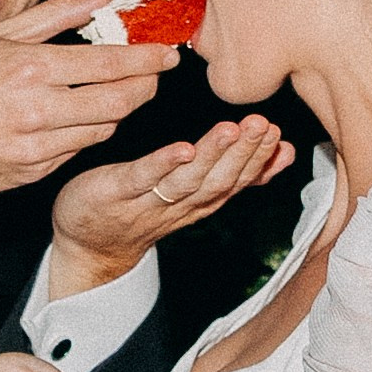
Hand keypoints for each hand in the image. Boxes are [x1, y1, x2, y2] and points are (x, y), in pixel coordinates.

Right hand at [0, 0, 178, 229]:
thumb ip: (58, 14)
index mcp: (30, 68)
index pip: (108, 64)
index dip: (147, 60)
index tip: (168, 54)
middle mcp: (36, 110)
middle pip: (118, 102)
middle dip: (146, 87)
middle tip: (155, 76)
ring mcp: (36, 146)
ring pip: (103, 129)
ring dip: (119, 111)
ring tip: (119, 93)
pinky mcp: (33, 171)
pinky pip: (77, 150)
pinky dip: (86, 132)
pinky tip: (79, 117)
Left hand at [49, 114, 294, 293]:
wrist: (88, 245)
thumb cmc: (142, 207)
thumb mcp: (194, 192)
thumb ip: (235, 173)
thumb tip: (283, 152)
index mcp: (199, 202)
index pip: (235, 182)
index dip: (259, 162)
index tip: (279, 138)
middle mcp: (179, 205)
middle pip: (218, 182)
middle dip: (245, 155)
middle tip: (264, 126)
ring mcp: (147, 201)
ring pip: (187, 181)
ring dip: (213, 156)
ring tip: (232, 130)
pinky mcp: (116, 192)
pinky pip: (143, 178)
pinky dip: (163, 164)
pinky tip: (183, 149)